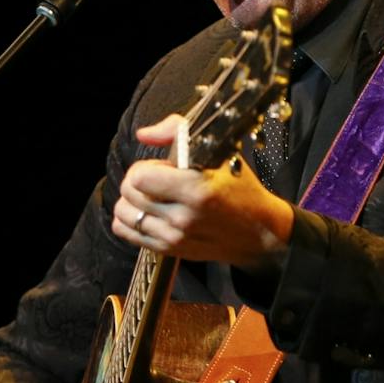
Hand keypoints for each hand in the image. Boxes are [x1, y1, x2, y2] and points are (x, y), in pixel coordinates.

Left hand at [113, 114, 294, 271]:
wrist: (260, 232)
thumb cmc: (241, 189)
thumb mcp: (220, 152)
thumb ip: (178, 132)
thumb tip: (144, 135)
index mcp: (197, 190)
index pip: (139, 176)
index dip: (146, 166)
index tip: (162, 167)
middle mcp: (183, 217)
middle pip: (129, 192)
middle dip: (137, 180)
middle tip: (157, 180)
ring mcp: (174, 237)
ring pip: (123, 213)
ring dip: (132, 201)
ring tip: (151, 197)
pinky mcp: (170, 250)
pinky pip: (127, 233)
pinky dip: (129, 220)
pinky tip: (146, 212)